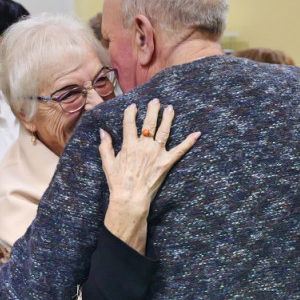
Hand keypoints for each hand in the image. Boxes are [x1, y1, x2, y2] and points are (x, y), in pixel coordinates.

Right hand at [98, 100, 199, 249]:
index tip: (133, 106)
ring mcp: (157, 153)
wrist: (130, 199)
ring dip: (168, 118)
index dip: (131, 113)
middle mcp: (144, 146)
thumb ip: (105, 146)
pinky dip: (189, 142)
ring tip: (170, 108)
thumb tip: (102, 131)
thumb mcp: (108, 163)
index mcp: (129, 145)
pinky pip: (180, 150)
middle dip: (152, 110)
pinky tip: (197, 134)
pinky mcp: (167, 163)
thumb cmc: (117, 182)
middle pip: (149, 123)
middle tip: (155, 101)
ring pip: (164, 131)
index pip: (130, 123)